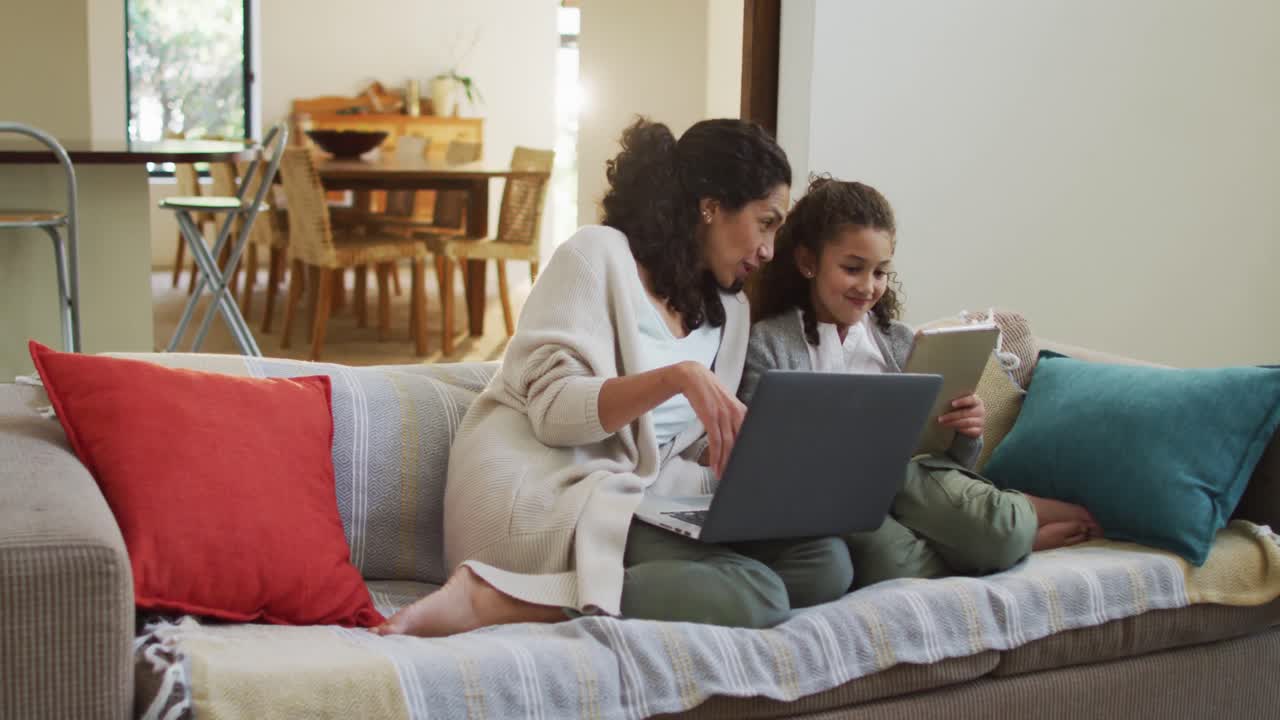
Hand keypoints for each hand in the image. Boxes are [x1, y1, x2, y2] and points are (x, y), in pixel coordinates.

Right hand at [670, 362, 745, 477]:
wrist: (694, 377)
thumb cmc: (710, 393)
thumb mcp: (727, 405)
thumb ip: (734, 419)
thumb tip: (737, 439)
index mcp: (743, 411)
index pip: (750, 436)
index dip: (750, 452)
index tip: (748, 466)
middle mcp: (736, 413)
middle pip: (740, 443)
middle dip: (737, 461)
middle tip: (736, 475)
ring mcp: (724, 415)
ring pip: (728, 445)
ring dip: (725, 462)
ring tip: (723, 474)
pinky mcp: (710, 417)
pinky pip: (715, 441)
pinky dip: (716, 456)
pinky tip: (715, 465)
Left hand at [938, 393, 985, 438]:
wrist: (970, 420)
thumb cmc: (962, 408)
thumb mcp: (960, 403)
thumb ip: (955, 401)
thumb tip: (941, 401)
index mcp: (976, 401)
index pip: (971, 399)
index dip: (962, 401)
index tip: (952, 404)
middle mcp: (980, 410)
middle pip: (966, 413)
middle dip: (952, 416)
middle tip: (940, 418)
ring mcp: (981, 421)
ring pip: (967, 422)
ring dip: (953, 423)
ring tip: (943, 424)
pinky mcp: (979, 431)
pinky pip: (970, 431)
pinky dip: (961, 430)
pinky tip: (952, 429)